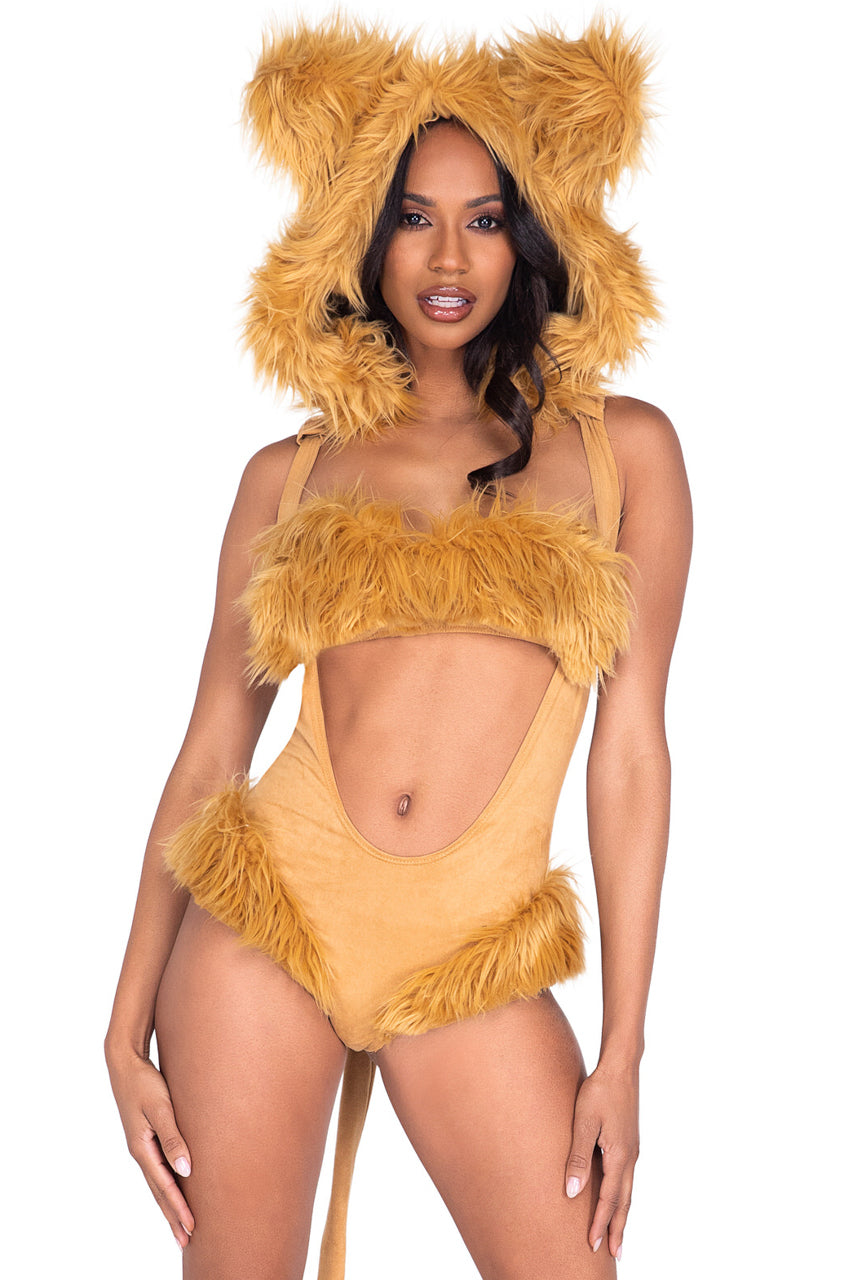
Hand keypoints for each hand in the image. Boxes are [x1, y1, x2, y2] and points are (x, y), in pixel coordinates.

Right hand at [106, 1048, 194, 1248]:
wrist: (126, 1064)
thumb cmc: (144, 1082)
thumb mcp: (161, 1107)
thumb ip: (173, 1136)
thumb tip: (186, 1169)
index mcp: (142, 1149)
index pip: (165, 1186)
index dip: (179, 1208)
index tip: (192, 1228)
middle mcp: (141, 1152)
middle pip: (159, 1192)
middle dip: (173, 1217)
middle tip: (187, 1241)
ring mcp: (142, 1146)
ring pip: (158, 1183)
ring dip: (170, 1204)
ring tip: (181, 1225)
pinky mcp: (147, 1138)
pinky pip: (158, 1169)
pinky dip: (167, 1185)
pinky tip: (175, 1189)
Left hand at [564, 1062, 639, 1260]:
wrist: (620, 1068)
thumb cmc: (599, 1091)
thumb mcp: (584, 1122)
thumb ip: (578, 1157)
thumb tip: (573, 1192)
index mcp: (620, 1156)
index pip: (610, 1200)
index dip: (600, 1223)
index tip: (593, 1245)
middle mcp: (630, 1157)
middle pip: (624, 1202)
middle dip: (618, 1228)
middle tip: (613, 1253)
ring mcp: (632, 1150)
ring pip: (628, 1191)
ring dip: (621, 1214)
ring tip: (616, 1233)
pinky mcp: (629, 1142)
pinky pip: (626, 1177)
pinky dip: (623, 1195)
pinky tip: (615, 1195)